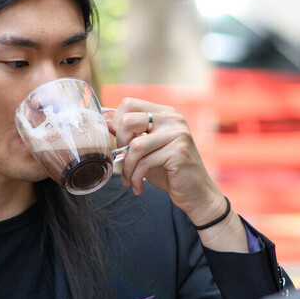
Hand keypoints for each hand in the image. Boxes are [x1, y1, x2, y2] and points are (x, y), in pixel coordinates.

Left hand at [105, 99, 228, 226]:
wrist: (195, 194)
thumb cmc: (169, 172)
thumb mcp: (145, 150)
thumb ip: (128, 135)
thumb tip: (103, 121)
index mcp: (164, 113)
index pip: (128, 104)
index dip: (115, 124)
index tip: (118, 145)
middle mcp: (173, 118)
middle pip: (128, 119)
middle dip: (119, 144)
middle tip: (122, 161)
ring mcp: (178, 133)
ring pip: (135, 145)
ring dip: (127, 167)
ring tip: (128, 180)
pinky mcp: (179, 151)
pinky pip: (145, 162)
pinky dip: (136, 177)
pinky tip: (138, 187)